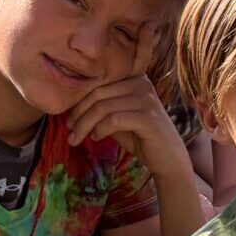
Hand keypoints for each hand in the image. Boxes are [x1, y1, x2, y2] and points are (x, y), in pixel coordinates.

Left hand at [66, 75, 187, 171]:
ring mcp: (146, 99)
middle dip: (78, 114)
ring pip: (103, 107)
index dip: (79, 100)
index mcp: (133, 78)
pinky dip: (100, 129)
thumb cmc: (138, 135)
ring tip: (77, 138)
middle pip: (98, 94)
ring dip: (85, 125)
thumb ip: (100, 106)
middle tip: (69, 131)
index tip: (69, 119)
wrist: (167, 157)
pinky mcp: (148, 117)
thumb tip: (69, 105)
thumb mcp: (116, 115)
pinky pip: (114, 119)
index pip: (98, 82)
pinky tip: (96, 137)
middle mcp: (141, 83)